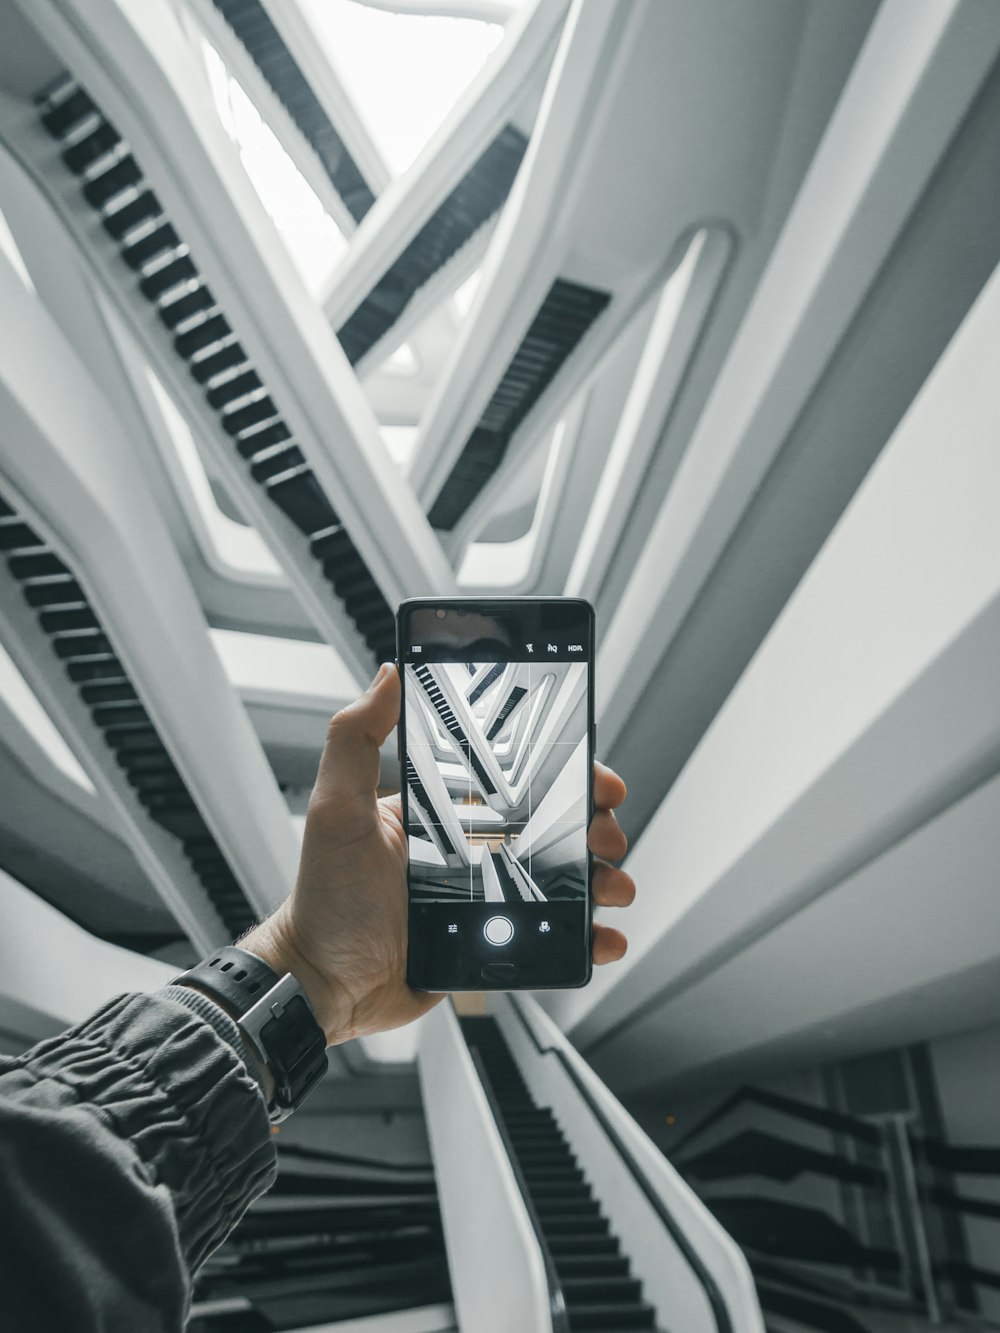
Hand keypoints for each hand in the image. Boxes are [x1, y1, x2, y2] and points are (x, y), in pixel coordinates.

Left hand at [243, 663, 634, 1045]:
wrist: (325, 984)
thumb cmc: (325, 899)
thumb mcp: (335, 807)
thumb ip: (356, 738)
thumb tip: (387, 674)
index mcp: (443, 812)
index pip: (517, 780)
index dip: (564, 773)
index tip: (597, 775)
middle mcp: (470, 850)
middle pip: (555, 827)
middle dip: (595, 826)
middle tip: (606, 835)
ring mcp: (487, 898)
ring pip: (563, 881)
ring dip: (602, 880)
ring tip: (612, 887)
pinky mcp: (494, 943)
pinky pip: (552, 938)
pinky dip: (587, 937)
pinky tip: (603, 936)